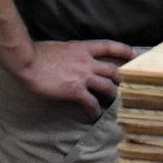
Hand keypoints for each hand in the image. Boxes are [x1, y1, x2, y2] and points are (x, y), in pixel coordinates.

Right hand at [19, 38, 134, 120]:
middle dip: (122, 78)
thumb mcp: (60, 47)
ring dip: (113, 95)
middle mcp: (87, 61)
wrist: (28, 62)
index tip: (134, 54)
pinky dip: (95, 111)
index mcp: (82, 48)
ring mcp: (83, 76)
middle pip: (113, 69)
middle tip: (128, 86)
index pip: (108, 45)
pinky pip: (91, 102)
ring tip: (117, 104)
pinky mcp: (75, 90)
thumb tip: (71, 58)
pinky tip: (95, 117)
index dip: (123, 50)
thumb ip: (70, 53)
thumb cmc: (38, 53)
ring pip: (107, 86)